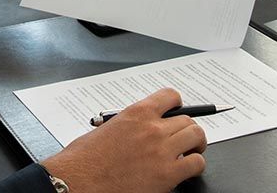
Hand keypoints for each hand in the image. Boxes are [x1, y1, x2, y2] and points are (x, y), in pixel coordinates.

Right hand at [41, 89, 206, 192]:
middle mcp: (153, 129)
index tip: (177, 111)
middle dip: (187, 129)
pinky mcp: (168, 174)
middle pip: (188, 120)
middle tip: (183, 138)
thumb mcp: (107, 129)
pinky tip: (185, 170)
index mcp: (136, 113)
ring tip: (190, 152)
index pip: (170, 97)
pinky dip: (195, 166)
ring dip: (195, 145)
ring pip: (196, 137)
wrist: (80, 180)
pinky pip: (196, 163)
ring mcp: (162, 151)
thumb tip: (142, 130)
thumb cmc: (85, 159)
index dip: (177, 105)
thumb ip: (130, 125)